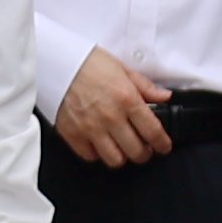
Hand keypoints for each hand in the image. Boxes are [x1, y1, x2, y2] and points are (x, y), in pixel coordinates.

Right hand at [57, 48, 173, 167]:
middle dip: (144, 153)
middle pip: (136, 151)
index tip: (164, 147)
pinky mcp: (72, 134)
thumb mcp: (123, 69)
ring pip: (114, 159)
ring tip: (122, 148)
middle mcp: (111, 117)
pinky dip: (97, 154)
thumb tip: (165, 97)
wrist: (56, 62)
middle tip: (144, 149)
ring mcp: (90, 128)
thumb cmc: (88, 63)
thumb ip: (145, 86)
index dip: (162, 144)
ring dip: (122, 156)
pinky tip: (100, 144)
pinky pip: (90, 156)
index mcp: (127, 99)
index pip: (153, 131)